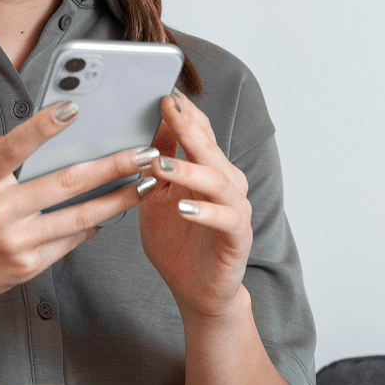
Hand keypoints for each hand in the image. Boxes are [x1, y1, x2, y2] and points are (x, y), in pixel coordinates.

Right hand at [0, 102, 157, 323]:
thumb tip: (36, 133)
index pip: (13, 147)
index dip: (43, 126)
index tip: (75, 107)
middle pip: (65, 183)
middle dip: (111, 166)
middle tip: (144, 152)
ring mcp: (15, 241)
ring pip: (80, 216)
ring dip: (119, 199)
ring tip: (147, 183)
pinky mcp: (28, 265)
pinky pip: (71, 240)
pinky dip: (95, 223)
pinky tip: (115, 208)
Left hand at [138, 92, 252, 321]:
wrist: (197, 290)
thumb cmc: (177, 242)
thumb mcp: (157, 197)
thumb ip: (157, 164)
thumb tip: (147, 127)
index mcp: (207, 170)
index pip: (201, 133)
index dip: (186, 114)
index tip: (165, 94)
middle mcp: (226, 184)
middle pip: (209, 149)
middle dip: (189, 127)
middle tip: (169, 107)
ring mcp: (235, 209)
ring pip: (218, 181)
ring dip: (190, 169)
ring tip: (162, 163)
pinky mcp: (237, 236)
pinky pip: (226, 219)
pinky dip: (206, 211)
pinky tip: (185, 207)